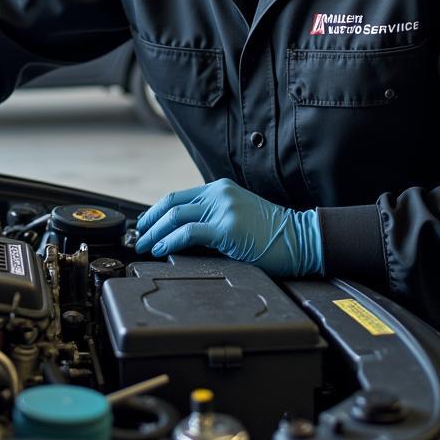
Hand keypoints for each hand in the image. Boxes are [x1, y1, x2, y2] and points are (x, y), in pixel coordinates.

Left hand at [134, 178, 322, 276]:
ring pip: (175, 217)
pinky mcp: (228, 227)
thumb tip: (181, 234)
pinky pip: (189, 232)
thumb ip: (212, 217)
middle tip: (138, 239)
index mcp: (219, 188)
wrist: (301, 238)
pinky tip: (162, 250)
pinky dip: (171, 241)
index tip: (144, 226)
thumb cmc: (272, 233)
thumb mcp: (237, 215)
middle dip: (149, 223)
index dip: (155, 212)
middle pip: (171, 205)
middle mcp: (218, 193)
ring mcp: (223, 209)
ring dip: (155, 233)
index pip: (177, 197)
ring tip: (145, 247)